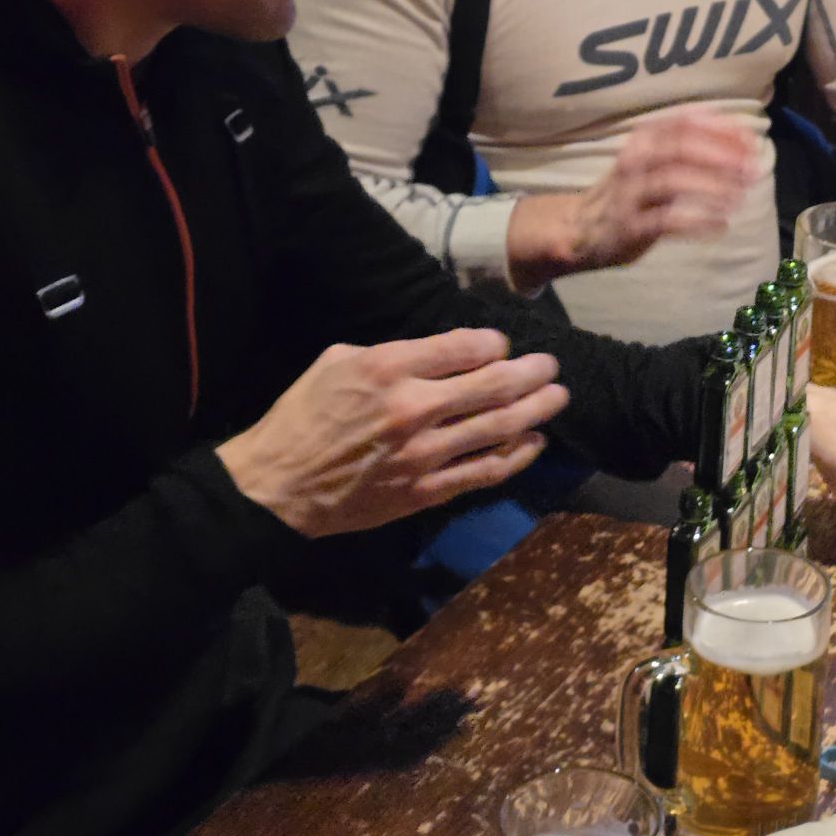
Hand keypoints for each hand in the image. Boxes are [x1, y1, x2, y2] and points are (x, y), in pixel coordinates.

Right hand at [216, 329, 568, 537]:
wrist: (277, 487)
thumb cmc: (302, 417)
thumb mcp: (336, 362)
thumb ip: (392, 353)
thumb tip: (439, 352)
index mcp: (387, 369)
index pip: (463, 348)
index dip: (493, 344)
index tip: (501, 345)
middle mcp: (412, 408)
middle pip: (493, 385)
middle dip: (531, 372)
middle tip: (551, 365)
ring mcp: (424, 454)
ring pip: (498, 428)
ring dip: (536, 410)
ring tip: (558, 396)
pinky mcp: (427, 491)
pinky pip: (485, 472)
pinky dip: (517, 456)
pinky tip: (535, 442)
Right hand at [506, 113, 758, 288]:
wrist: (579, 229)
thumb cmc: (629, 192)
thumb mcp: (653, 161)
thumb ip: (689, 149)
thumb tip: (741, 141)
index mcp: (643, 139)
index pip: (685, 122)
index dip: (722, 129)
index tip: (752, 141)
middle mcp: (634, 159)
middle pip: (681, 148)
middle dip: (721, 157)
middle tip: (751, 170)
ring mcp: (629, 193)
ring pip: (673, 181)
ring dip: (712, 188)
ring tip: (739, 198)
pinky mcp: (629, 226)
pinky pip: (666, 221)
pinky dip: (697, 222)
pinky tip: (721, 226)